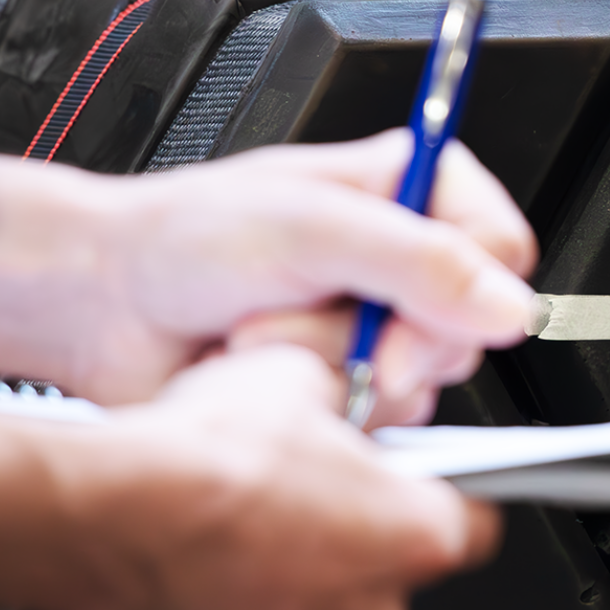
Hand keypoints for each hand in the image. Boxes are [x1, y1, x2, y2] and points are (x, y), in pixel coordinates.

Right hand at [72, 343, 498, 609]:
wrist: (108, 509)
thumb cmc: (207, 451)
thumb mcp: (302, 373)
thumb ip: (347, 394)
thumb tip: (346, 390)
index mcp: (413, 535)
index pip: (477, 522)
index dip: (451, 494)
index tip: (430, 483)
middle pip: (391, 576)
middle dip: (360, 540)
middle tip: (315, 495)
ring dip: (298, 582)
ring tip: (248, 527)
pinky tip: (206, 566)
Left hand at [89, 132, 536, 410]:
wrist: (103, 306)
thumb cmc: (184, 239)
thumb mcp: (309, 229)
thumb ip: (416, 262)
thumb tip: (507, 306)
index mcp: (409, 189)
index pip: (500, 246)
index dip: (469, 292)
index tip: (409, 313)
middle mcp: (401, 259)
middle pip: (464, 328)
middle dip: (380, 339)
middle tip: (321, 322)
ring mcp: (372, 326)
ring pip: (415, 383)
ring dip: (330, 370)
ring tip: (262, 334)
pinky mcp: (344, 384)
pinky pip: (372, 421)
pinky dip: (312, 405)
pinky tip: (263, 370)